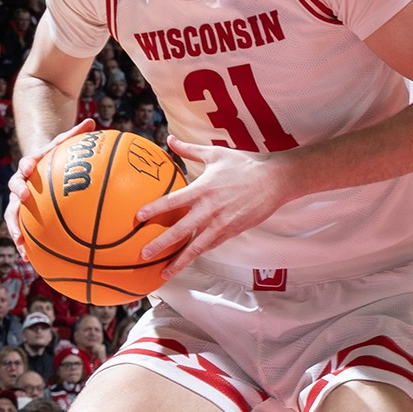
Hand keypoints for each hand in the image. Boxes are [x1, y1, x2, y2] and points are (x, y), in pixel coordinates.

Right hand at [6, 118, 95, 258]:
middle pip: (14, 191)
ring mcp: (19, 201)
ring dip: (15, 231)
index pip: (25, 165)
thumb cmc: (55, 154)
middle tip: (22, 201)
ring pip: (13, 217)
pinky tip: (30, 260)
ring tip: (21, 246)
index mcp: (29, 167)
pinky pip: (23, 231)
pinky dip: (26, 244)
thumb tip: (92, 121)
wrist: (38, 166)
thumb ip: (76, 134)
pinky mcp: (23, 216)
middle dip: (16, 197)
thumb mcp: (64, 143)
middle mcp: (20, 184)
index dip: (25, 168)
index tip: (28, 170)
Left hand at [134, 138, 286, 278]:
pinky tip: (186, 261)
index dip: (154, 210)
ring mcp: (222, 223)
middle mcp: (210, 209)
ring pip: (196, 246)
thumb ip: (189, 150)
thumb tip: (169, 139)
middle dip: (160, 244)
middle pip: (180, 230)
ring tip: (163, 272)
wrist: (274, 181)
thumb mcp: (215, 154)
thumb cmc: (244, 164)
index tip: (138, 218)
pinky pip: (211, 245)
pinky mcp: (232, 231)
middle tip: (143, 254)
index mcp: (203, 189)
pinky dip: (197, 254)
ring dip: (179, 260)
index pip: (173, 202)